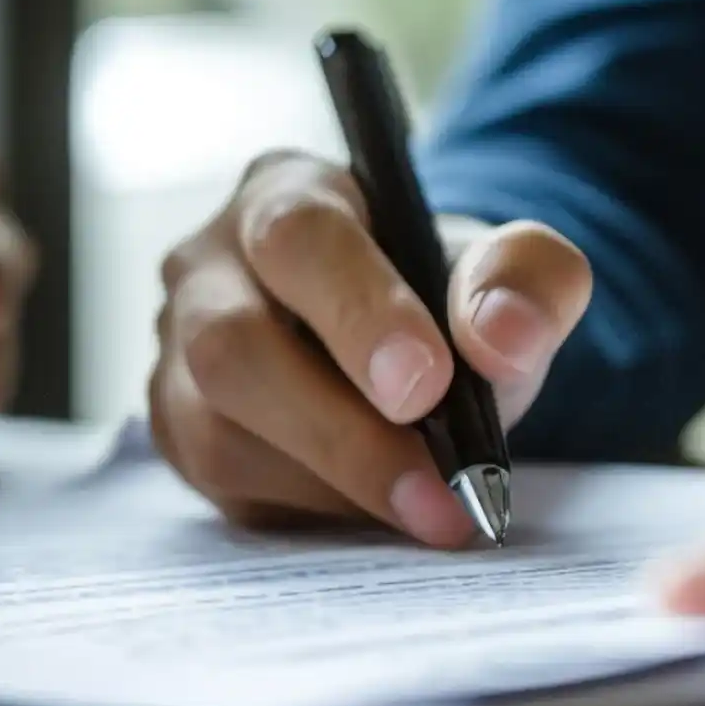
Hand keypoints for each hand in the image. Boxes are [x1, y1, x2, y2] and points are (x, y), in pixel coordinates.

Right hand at [150, 151, 592, 542]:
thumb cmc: (440, 298)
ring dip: (332, 485)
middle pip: (231, 346)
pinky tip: (380, 510)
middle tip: (439, 486)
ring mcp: (178, 357)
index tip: (429, 384)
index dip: (359, 312)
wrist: (405, 351)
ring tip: (434, 511)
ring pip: (215, 431)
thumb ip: (526, 277)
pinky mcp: (179, 436)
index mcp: (285, 194)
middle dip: (338, 427)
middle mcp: (207, 268)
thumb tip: (502, 337)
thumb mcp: (506, 267)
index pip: (299, 237)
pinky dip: (311, 510)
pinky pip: (223, 488)